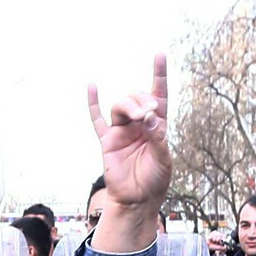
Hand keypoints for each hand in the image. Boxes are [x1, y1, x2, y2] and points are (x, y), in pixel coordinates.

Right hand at [86, 54, 171, 228]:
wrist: (136, 200)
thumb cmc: (154, 181)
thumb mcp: (163, 158)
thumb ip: (157, 136)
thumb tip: (149, 115)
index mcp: (156, 125)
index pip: (158, 96)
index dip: (159, 75)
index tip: (159, 55)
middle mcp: (139, 124)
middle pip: (138, 98)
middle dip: (143, 100)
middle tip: (148, 113)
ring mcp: (122, 131)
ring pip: (121, 106)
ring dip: (129, 105)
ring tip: (137, 117)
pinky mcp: (107, 141)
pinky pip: (97, 119)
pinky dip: (93, 103)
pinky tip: (92, 87)